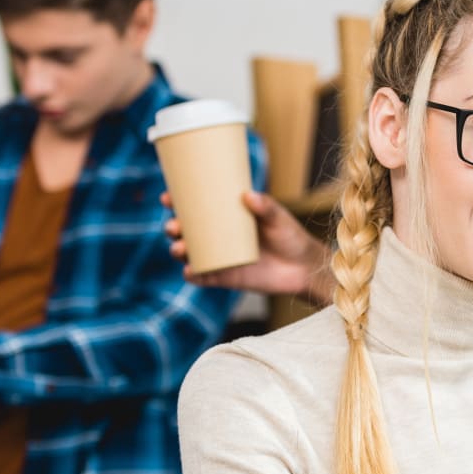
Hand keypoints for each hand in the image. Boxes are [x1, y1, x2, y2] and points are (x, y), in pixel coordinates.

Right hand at [162, 190, 335, 304]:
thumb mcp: (279, 219)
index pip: (196, 207)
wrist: (304, 269)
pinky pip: (203, 277)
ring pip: (190, 253)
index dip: (178, 202)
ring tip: (180, 248)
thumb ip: (266, 208)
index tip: (168, 197)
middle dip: (173, 228)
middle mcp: (218, 237)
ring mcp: (220, 257)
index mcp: (226, 217)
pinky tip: (189, 271)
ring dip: (178, 250)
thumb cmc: (291, 237)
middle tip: (175, 226)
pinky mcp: (226, 277)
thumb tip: (248, 195)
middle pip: (186, 231)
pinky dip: (193, 275)